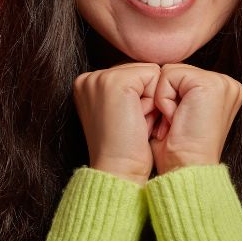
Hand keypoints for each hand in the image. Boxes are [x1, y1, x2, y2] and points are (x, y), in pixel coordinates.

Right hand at [73, 62, 162, 184]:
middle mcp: (89, 77)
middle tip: (132, 124)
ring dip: (150, 99)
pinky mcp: (115, 81)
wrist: (118, 170)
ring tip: (134, 121)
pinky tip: (139, 118)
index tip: (127, 122)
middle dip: (145, 97)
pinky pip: (154, 74)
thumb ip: (126, 90)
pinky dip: (154, 99)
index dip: (139, 98)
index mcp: (86, 84)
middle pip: (140, 71)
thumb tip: (148, 73)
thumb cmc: (125, 149)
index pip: (130, 73)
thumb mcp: (119, 112)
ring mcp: (100, 77)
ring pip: (148, 73)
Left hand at [149, 64, 241, 174]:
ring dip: (163, 99)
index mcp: (223, 90)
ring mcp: (222, 82)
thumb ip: (178, 89)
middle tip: (175, 125)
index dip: (168, 99)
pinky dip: (163, 99)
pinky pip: (168, 75)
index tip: (176, 125)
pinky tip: (176, 118)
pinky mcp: (210, 83)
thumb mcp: (180, 113)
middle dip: (165, 98)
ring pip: (170, 72)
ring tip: (176, 122)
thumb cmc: (177, 150)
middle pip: (175, 72)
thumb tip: (158, 71)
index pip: (180, 76)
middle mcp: (227, 84)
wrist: (186, 169)